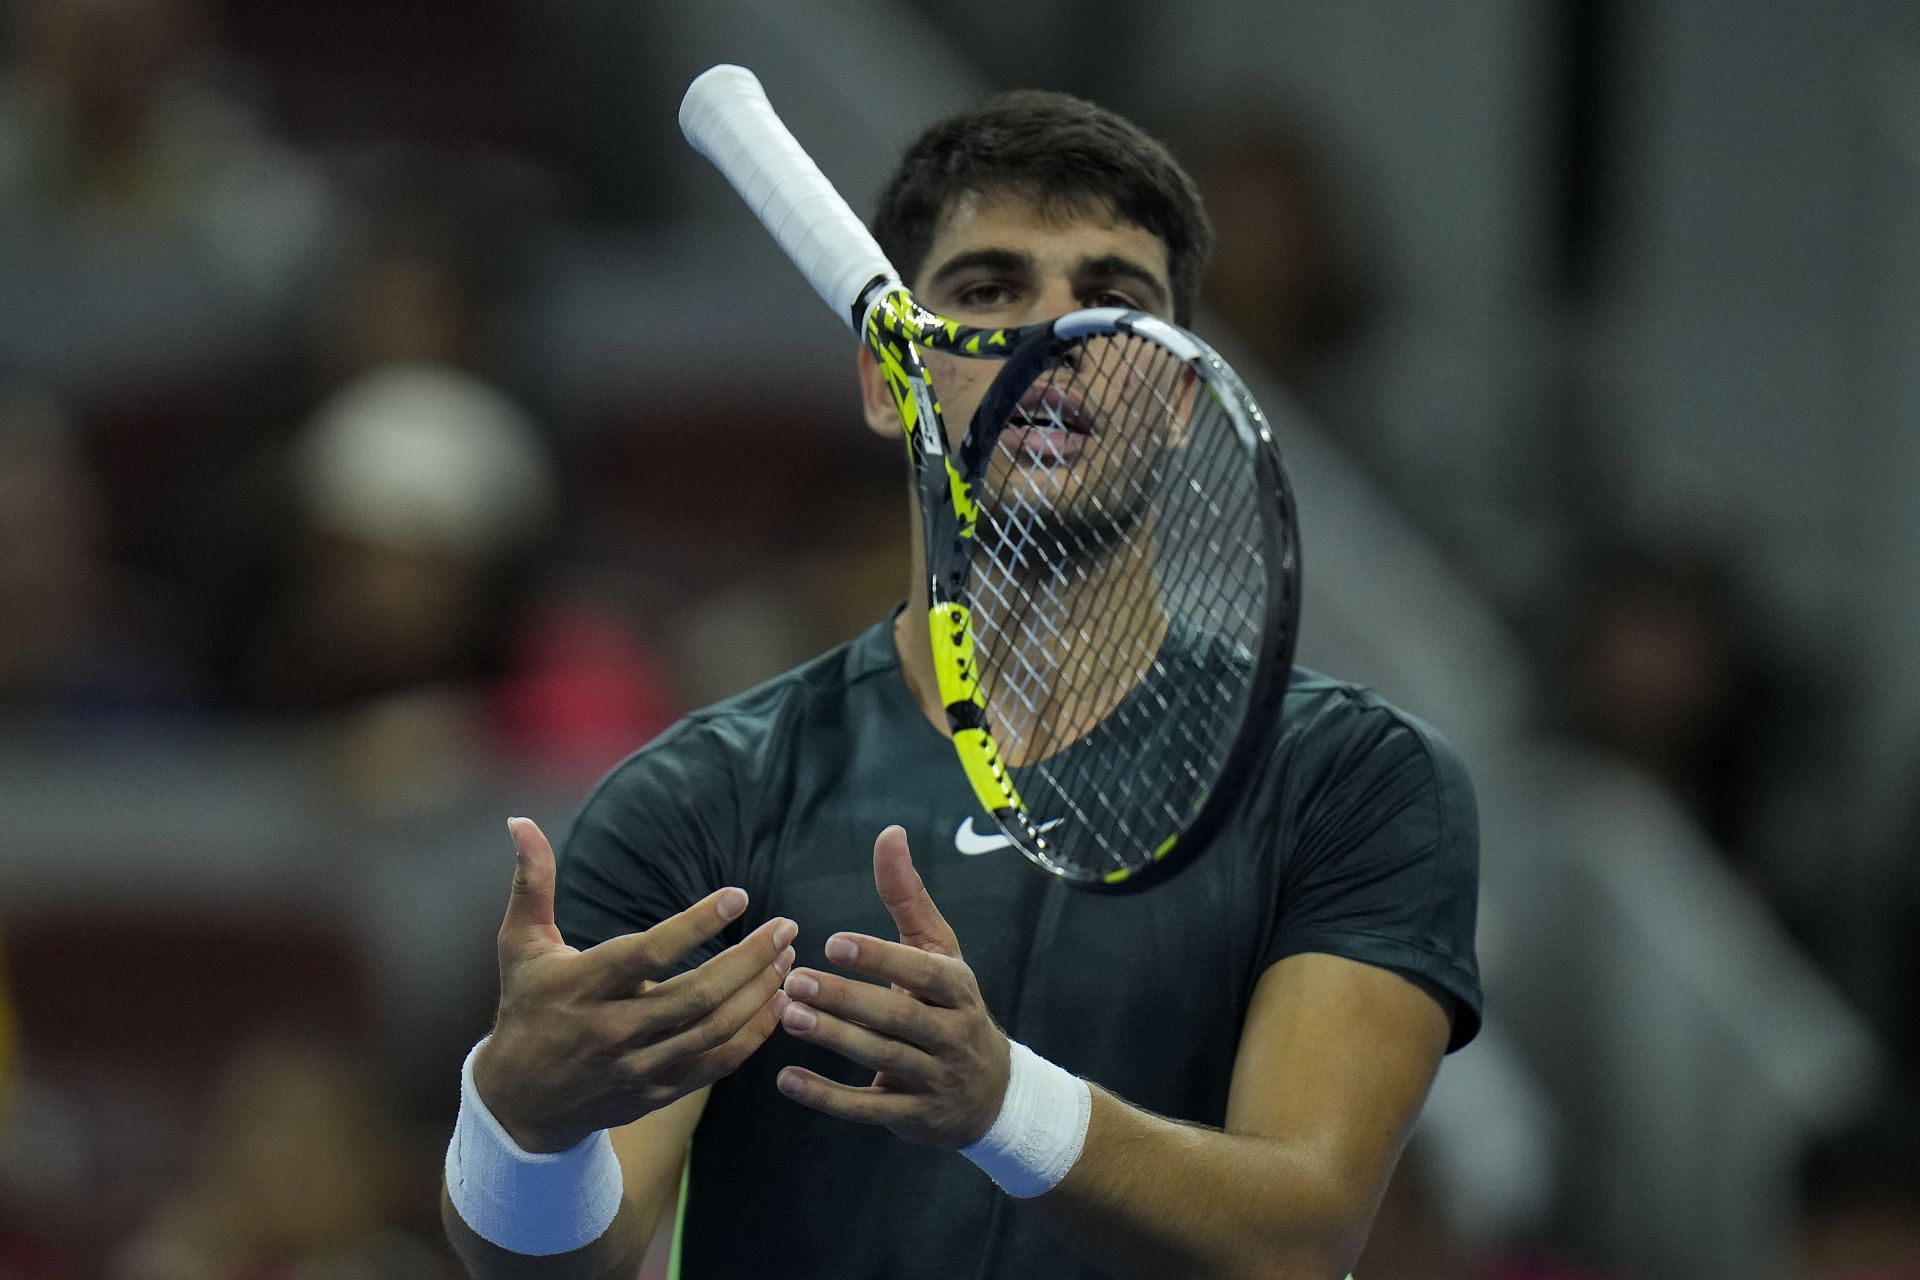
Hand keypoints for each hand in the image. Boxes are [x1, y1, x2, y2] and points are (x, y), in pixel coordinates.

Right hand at [472, 817, 795, 1152]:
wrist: (520, 1102)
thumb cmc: (527, 1006)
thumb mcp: (521, 945)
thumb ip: (532, 882)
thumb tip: (521, 820)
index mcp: (584, 985)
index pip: (650, 954)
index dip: (697, 925)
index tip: (738, 897)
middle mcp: (613, 1029)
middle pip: (697, 995)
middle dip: (750, 959)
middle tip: (786, 928)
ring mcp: (637, 1066)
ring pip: (714, 1030)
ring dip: (759, 994)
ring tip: (788, 959)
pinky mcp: (657, 1092)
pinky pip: (716, 1065)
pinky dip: (753, 1034)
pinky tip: (776, 1003)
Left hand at [774, 825, 1009, 1147]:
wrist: (992, 1094)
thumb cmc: (952, 1007)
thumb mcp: (939, 951)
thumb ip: (908, 896)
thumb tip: (889, 833)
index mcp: (958, 988)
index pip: (924, 972)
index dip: (881, 958)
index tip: (834, 943)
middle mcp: (952, 1033)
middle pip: (899, 1016)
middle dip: (847, 999)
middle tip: (795, 981)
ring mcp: (933, 1078)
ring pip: (882, 1058)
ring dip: (834, 1039)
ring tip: (787, 1016)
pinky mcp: (912, 1117)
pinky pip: (867, 1109)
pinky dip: (826, 1097)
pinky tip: (786, 1079)